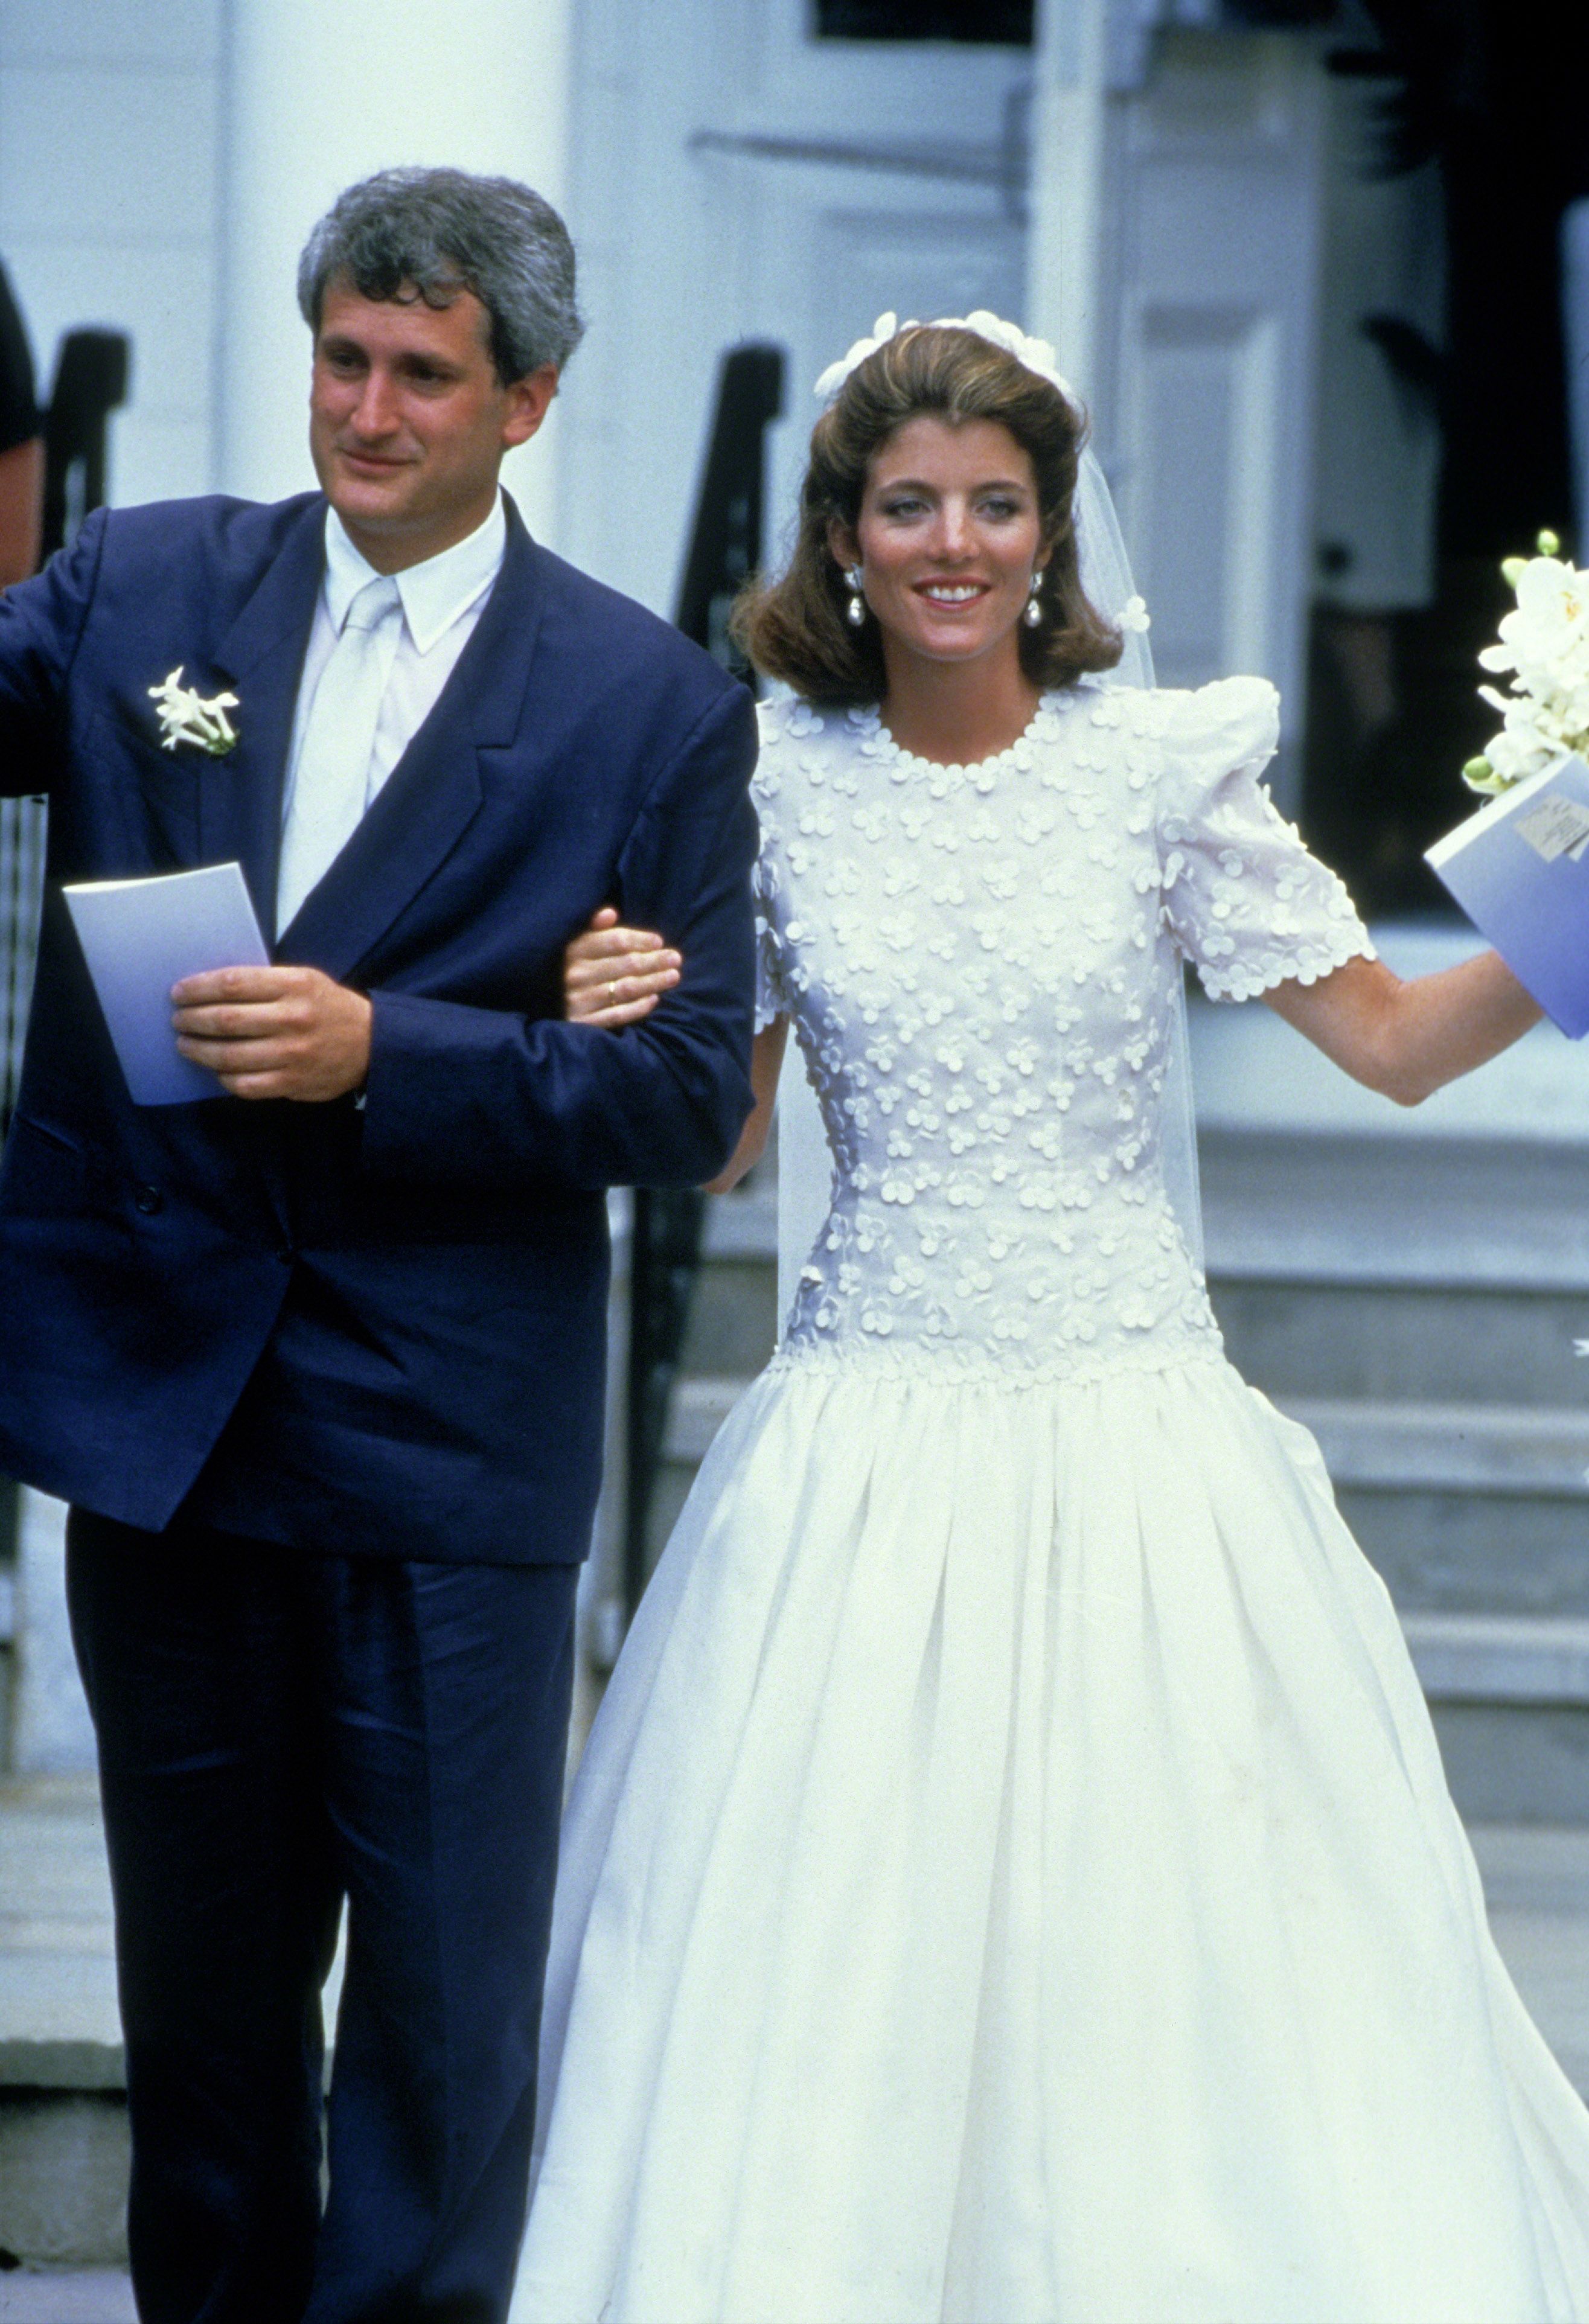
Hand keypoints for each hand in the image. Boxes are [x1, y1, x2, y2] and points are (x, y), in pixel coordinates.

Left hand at [172, 964, 372, 1100]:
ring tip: (186, 1044)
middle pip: (225, 1020)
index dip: (198, 988)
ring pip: (229, 1056)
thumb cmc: (328, 1007)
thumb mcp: (304, 979)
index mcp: (294, 985)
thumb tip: (210, 990)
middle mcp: (293, 1019)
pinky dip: (224, 1077)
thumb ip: (264, 983)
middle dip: (192, 1020)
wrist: (371, 1043)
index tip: (179, 992)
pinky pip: (245, 1084)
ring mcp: (292, 1054)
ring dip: (198, 1050)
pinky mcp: (292, 1082)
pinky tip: (217, 1070)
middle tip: (178, 1019)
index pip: (233, 984)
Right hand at [564, 906, 681, 1026]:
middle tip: (676, 959)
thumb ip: (597, 930)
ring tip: (673, 976)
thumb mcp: (581, 947)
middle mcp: (576, 974)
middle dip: (654, 960)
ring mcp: (579, 1000)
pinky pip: (618, 1015)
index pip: (615, 941)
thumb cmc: (580, 971)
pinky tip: (654, 999)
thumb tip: (610, 913)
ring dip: (653, 981)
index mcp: (575, 950)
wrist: (554, 1009)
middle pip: (626, 964)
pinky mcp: (584, 1023)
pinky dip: (639, 1007)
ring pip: (626, 988)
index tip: (659, 941)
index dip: (640, 939)